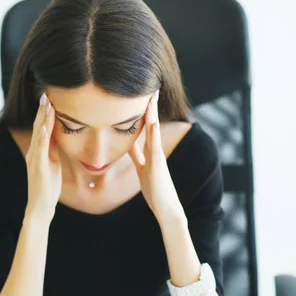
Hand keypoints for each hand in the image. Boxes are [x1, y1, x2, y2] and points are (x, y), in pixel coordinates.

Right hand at [25, 93, 61, 224]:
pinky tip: (44, 128)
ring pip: (39, 135)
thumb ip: (53, 149)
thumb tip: (58, 135)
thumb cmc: (47, 187)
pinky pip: (40, 151)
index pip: (42, 127)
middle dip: (43, 110)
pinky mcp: (39, 169)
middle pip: (38, 126)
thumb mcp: (53, 164)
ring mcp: (35, 160)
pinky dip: (42, 138)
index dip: (47, 112)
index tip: (52, 97)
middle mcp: (34, 152)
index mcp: (39, 151)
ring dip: (43, 118)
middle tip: (47, 93)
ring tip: (47, 104)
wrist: (40, 208)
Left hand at [128, 90, 182, 221]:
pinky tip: (152, 122)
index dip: (144, 111)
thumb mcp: (142, 168)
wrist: (166, 208)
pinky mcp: (158, 166)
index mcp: (151, 151)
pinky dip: (153, 133)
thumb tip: (129, 144)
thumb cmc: (155, 191)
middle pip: (152, 124)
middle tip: (150, 87)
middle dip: (150, 106)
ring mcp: (158, 157)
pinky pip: (155, 147)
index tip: (142, 95)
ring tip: (151, 97)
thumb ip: (137, 156)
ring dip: (153, 114)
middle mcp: (156, 151)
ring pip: (154, 131)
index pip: (146, 127)